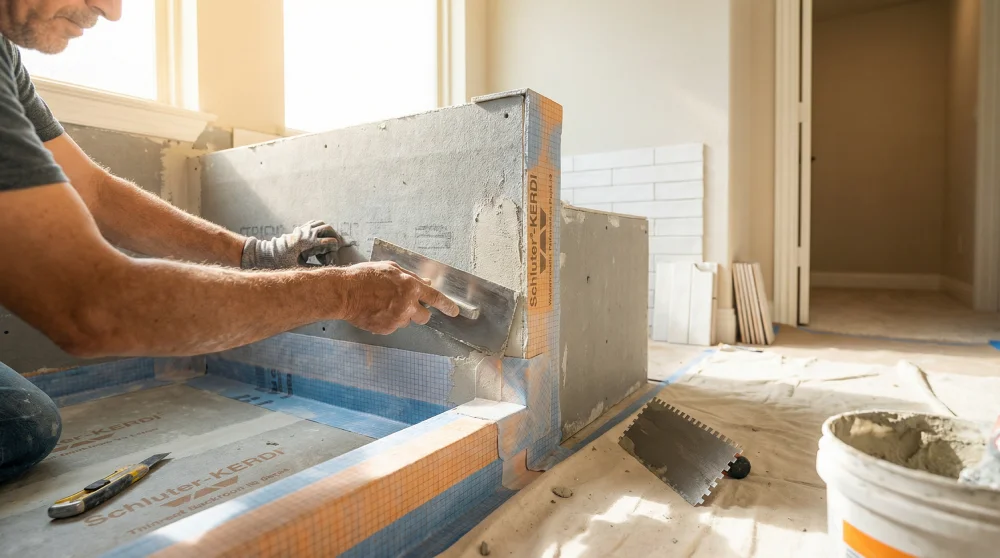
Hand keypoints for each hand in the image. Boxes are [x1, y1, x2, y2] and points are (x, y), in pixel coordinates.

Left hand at [241, 220, 356, 268]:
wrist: (264, 255)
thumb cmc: (279, 264)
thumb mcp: (297, 270)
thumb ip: (313, 270)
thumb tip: (327, 272)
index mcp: (306, 242)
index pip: (328, 241)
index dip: (334, 249)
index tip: (334, 257)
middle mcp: (304, 233)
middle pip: (327, 228)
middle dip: (334, 237)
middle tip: (337, 247)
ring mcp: (301, 230)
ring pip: (321, 224)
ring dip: (328, 231)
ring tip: (330, 242)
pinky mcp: (298, 230)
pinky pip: (313, 224)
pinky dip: (320, 229)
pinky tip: (320, 238)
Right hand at [340, 261, 459, 334]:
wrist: (344, 293)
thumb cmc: (364, 277)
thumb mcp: (390, 269)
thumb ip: (410, 277)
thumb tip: (425, 283)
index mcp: (410, 287)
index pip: (436, 298)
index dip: (447, 306)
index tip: (454, 311)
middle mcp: (407, 305)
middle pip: (424, 316)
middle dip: (419, 312)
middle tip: (405, 305)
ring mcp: (397, 319)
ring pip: (408, 321)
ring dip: (402, 315)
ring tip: (384, 305)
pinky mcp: (386, 329)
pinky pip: (394, 327)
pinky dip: (388, 320)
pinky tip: (377, 311)